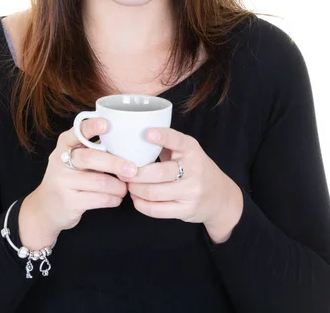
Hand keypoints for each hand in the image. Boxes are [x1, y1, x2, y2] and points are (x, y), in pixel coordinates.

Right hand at [19, 118, 137, 248]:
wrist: (46, 208)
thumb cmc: (69, 178)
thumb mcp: (73, 159)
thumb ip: (92, 149)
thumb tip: (126, 142)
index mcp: (64, 145)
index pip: (77, 131)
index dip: (91, 127)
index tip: (106, 124)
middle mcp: (60, 161)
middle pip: (90, 158)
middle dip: (115, 163)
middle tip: (133, 169)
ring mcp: (63, 182)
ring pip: (98, 182)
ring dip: (118, 186)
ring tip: (125, 187)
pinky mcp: (69, 202)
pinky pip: (98, 199)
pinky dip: (113, 199)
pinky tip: (117, 198)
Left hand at [117, 127, 243, 235]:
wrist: (220, 197)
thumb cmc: (195, 168)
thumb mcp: (186, 151)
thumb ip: (166, 144)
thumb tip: (133, 136)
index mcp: (192, 150)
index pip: (178, 141)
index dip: (162, 137)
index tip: (147, 133)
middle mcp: (194, 170)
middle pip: (158, 173)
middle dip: (135, 174)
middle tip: (122, 172)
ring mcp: (191, 192)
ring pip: (154, 192)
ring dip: (135, 189)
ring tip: (127, 184)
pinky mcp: (186, 210)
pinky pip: (157, 210)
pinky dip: (141, 204)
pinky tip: (136, 198)